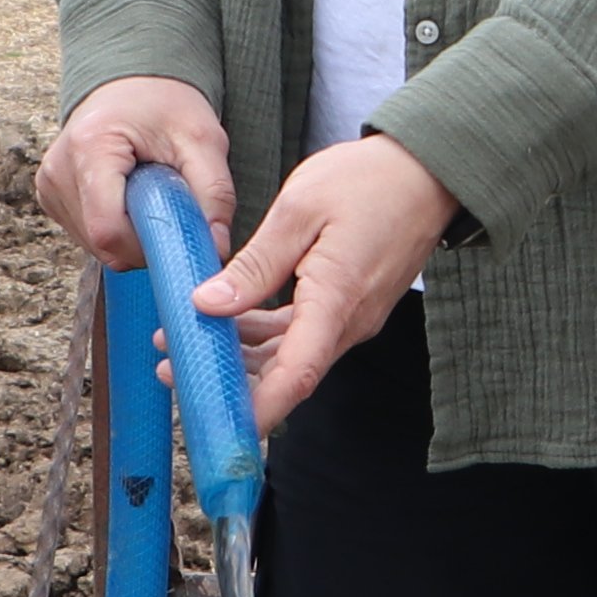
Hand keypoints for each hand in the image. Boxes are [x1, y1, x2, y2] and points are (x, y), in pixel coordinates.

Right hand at [36, 76, 230, 268]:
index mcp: (90, 147)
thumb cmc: (165, 105)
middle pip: (101, 242)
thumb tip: (216, 248)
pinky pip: (86, 236)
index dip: (148, 245)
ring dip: (130, 236)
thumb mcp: (203, 139)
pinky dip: (115, 229)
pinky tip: (127, 198)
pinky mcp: (49, 195)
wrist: (133, 84)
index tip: (176, 230)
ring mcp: (48, 184)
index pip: (109, 230)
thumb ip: (215, 194)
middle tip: (168, 207)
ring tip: (147, 195)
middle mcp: (58, 169)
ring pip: (94, 245)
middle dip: (143, 241)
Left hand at [208, 132, 459, 428]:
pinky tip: (229, 320)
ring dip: (240, 356)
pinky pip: (303, 334)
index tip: (221, 427)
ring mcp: (352, 317)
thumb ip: (255, 264)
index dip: (260, 409)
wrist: (426, 170)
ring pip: (290, 355)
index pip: (298, 375)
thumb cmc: (369, 180)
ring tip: (183, 338)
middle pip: (286, 373)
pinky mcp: (348, 306)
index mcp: (336, 300)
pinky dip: (264, 335)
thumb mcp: (299, 210)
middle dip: (229, 381)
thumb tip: (207, 303)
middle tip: (171, 367)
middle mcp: (349, 322)